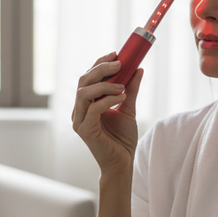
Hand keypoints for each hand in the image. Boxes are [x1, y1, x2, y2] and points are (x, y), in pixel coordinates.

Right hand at [72, 53, 143, 172]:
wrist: (123, 163)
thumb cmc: (122, 138)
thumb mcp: (128, 108)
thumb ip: (131, 89)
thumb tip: (138, 69)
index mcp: (86, 104)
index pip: (88, 78)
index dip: (99, 63)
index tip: (116, 53)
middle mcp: (79, 111)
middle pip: (83, 81)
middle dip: (100, 68)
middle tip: (119, 63)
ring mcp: (79, 121)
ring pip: (84, 93)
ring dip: (104, 84)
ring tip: (122, 86)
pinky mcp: (85, 130)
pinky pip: (93, 109)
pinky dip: (108, 100)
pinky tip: (121, 97)